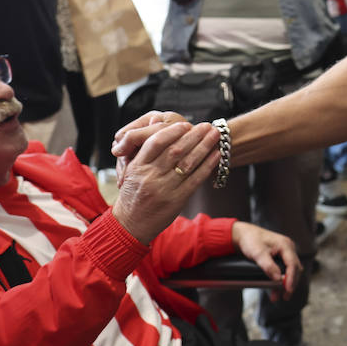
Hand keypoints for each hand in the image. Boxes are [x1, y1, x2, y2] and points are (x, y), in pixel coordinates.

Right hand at [110, 120, 218, 243]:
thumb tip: (155, 121)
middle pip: (175, 150)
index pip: (156, 142)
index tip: (185, 124)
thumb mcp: (131, 171)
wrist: (130, 225)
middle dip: (193, 135)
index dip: (173, 131)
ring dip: (204, 147)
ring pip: (188, 163)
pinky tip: (216, 155)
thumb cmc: (132, 194)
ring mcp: (164, 190)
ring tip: (214, 135)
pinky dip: (207, 166)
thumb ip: (144, 148)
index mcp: (137, 167)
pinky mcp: (176, 201)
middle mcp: (150, 177)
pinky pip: (195, 180)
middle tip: (206, 125)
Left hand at [231, 221, 299, 300]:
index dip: (291, 278)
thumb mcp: (258, 254)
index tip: (288, 290)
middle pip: (295, 269)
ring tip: (279, 296)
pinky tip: (275, 289)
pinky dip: (282, 279)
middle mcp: (288, 248)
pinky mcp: (280, 257)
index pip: (293, 264)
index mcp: (285, 245)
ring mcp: (285, 253)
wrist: (243, 235)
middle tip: (285, 296)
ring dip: (286, 283)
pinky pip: (285, 269)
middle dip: (291, 283)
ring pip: (291, 270)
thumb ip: (268, 266)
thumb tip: (278, 279)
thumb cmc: (251, 240)